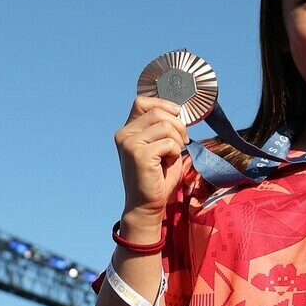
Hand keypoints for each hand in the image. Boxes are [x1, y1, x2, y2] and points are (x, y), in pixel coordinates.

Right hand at [114, 96, 189, 223]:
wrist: (147, 204)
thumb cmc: (157, 175)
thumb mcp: (161, 145)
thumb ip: (163, 127)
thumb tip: (178, 111)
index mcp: (128, 129)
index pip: (142, 102)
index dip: (164, 105)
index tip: (176, 116)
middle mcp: (124, 133)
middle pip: (159, 112)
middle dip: (178, 125)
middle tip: (181, 142)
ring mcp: (129, 143)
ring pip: (166, 125)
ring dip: (177, 140)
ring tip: (172, 154)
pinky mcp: (138, 154)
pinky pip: (169, 142)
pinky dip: (174, 152)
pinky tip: (166, 163)